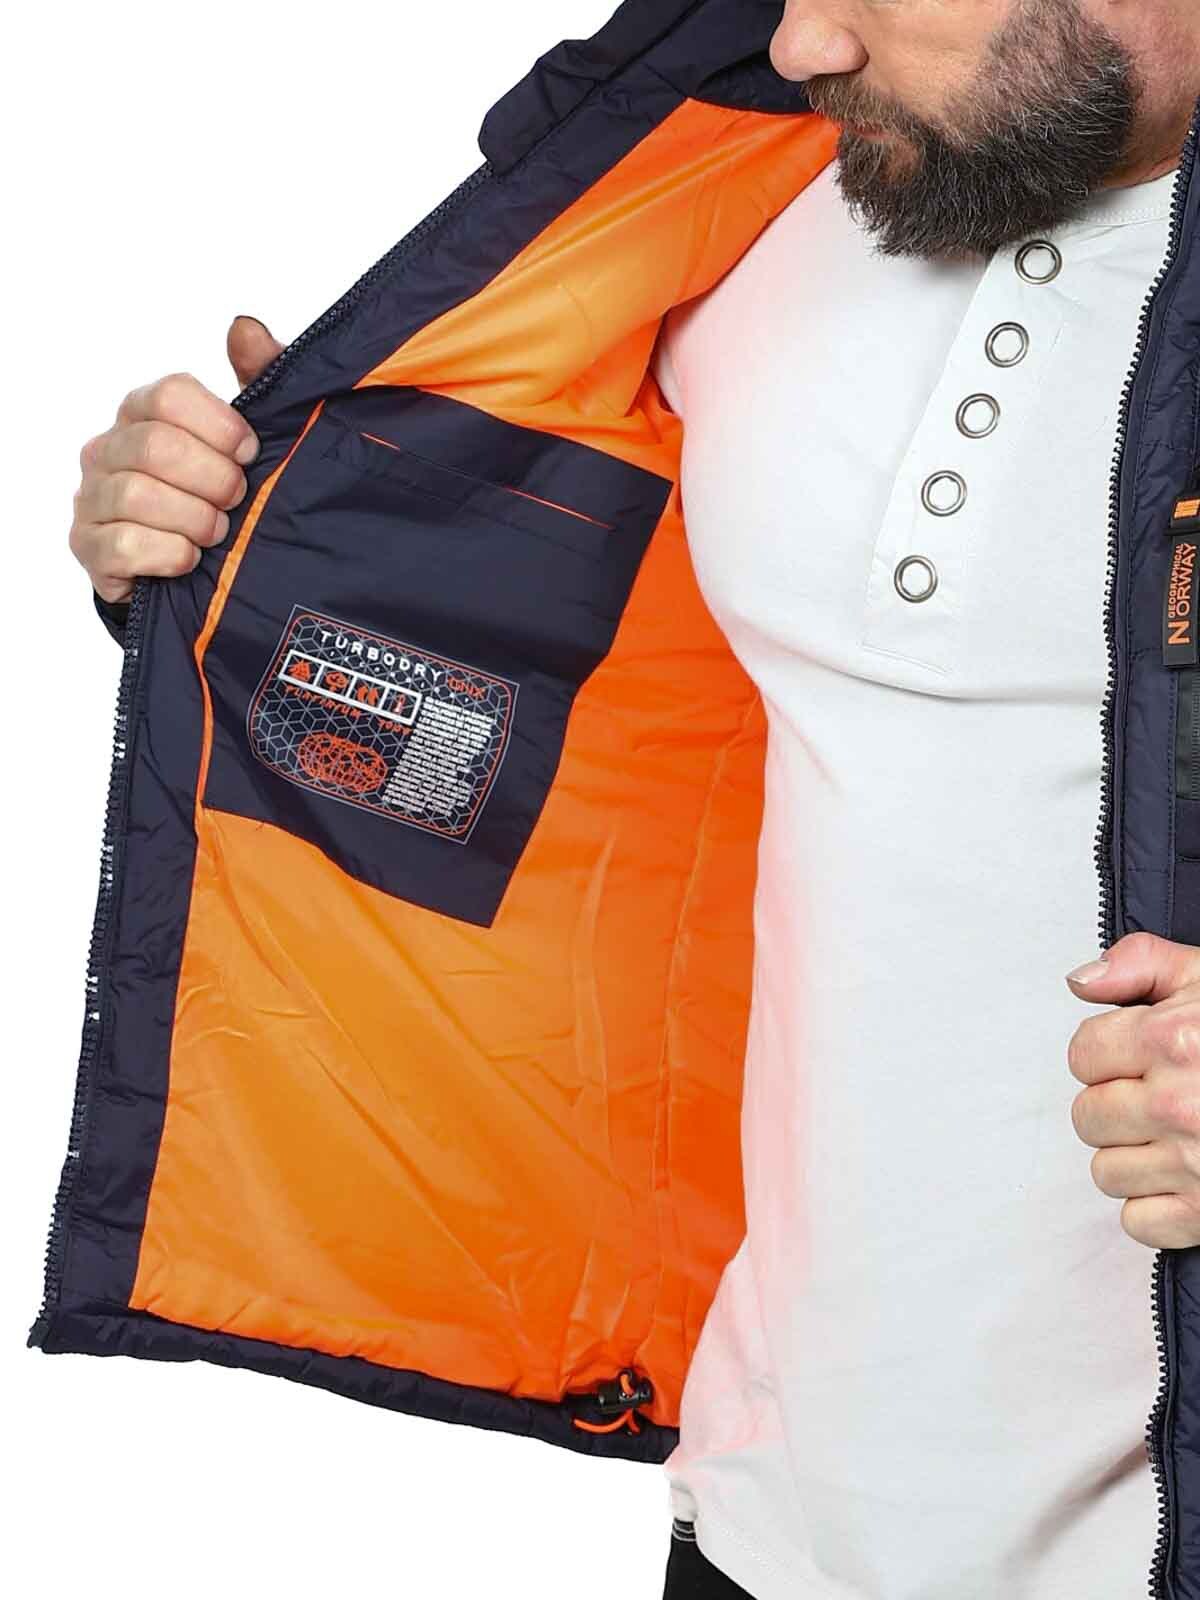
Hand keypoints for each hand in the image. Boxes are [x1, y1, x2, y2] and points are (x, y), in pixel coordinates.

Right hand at [69, 315, 284, 603]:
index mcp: (144, 411)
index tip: (251, 453)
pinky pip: (124, 544)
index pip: (169, 395)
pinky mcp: (90, 546)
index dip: (220, 426)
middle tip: (237, 498)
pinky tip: (190, 557)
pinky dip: (170, 554)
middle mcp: (109, 447)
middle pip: (156, 446)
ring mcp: (92, 496)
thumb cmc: (219, 493)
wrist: (200, 570)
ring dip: (194, 519)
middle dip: (213, 478)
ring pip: (138, 495)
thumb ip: (257, 378)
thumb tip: (245, 328)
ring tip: (217, 531)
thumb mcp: (248, 438)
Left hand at [1067, 931, 1199, 1247]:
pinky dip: (1157, 1206)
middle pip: (1087, 1117)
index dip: (1107, 1055)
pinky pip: (1138, 1221)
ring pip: (1106, 1172)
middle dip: (1116, 1105)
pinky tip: (1185, 1178)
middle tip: (1158, 1098)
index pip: (1082, 1056)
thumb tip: (1081, 982)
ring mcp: (1194, 1163)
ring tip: (1175, 1137)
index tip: (1136, 1058)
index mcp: (1173, 1040)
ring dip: (1133, 1157)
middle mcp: (1179, 1104)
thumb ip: (1141, 964)